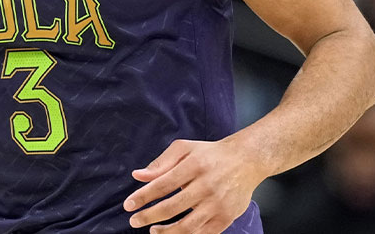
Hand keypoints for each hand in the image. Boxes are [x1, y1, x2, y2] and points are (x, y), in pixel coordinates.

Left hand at [123, 138, 263, 232]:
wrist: (247, 160)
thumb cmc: (210, 154)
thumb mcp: (184, 149)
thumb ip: (161, 163)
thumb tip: (138, 175)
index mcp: (193, 166)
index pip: (162, 185)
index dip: (143, 197)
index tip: (128, 205)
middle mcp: (206, 185)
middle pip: (172, 207)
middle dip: (149, 217)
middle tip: (134, 221)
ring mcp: (217, 203)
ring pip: (188, 226)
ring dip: (167, 232)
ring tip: (154, 231)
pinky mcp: (226, 216)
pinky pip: (204, 233)